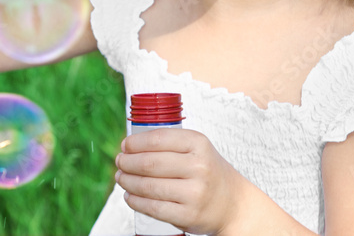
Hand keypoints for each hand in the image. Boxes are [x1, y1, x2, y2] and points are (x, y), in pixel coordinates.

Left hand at [115, 128, 248, 235]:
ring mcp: (194, 193)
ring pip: (149, 186)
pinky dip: (136, 202)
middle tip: (119, 162)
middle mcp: (199, 167)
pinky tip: (129, 196)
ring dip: (127, 182)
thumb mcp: (197, 149)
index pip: (157, 139)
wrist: (234, 204)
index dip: (135, 143)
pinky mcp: (188, 215)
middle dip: (127, 162)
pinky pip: (153, 208)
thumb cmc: (208, 172)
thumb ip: (169, 143)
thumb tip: (129, 146)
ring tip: (121, 178)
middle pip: (149, 163)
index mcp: (199, 144)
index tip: (124, 146)